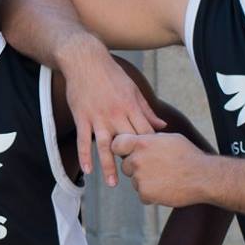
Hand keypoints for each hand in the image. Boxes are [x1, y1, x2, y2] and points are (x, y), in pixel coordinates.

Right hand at [61, 42, 159, 185]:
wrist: (85, 60)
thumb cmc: (111, 74)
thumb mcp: (133, 89)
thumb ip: (147, 110)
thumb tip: (162, 125)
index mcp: (131, 107)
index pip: (145, 132)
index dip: (152, 148)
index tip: (156, 162)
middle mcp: (116, 114)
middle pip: (128, 142)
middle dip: (134, 160)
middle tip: (139, 179)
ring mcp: (97, 117)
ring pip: (105, 146)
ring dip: (109, 166)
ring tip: (113, 183)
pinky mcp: (82, 117)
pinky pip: (83, 140)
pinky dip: (85, 155)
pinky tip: (88, 170)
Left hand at [110, 131, 210, 206]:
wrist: (203, 177)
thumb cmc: (189, 156)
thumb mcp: (169, 138)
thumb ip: (151, 139)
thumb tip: (142, 139)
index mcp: (142, 143)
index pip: (117, 144)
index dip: (121, 149)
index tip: (126, 153)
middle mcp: (137, 160)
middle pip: (126, 166)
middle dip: (136, 168)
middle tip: (156, 169)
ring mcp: (140, 178)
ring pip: (135, 182)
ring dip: (146, 182)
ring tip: (165, 178)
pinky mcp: (145, 194)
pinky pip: (142, 195)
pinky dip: (152, 195)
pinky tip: (166, 188)